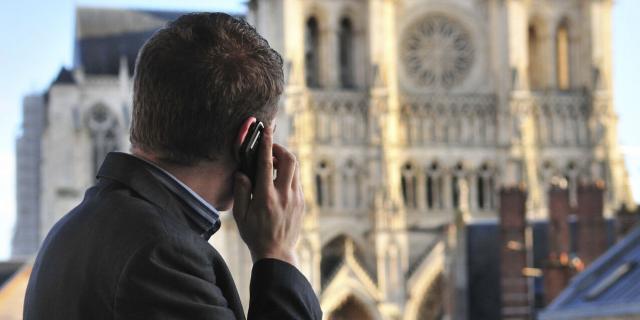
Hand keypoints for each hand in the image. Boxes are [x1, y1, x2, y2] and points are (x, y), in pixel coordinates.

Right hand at [232, 126, 303, 266]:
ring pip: (296, 168)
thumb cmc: (255, 235)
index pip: (267, 164)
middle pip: (289, 160)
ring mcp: (296, 198)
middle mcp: (284, 195)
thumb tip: (242, 172)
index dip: (267, 145)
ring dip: (286, 160)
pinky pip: (297, 180)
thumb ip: (241, 192)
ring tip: (273, 163)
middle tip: (270, 148)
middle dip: (280, 149)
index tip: (266, 131)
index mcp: (266, 197)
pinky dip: (289, 173)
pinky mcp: (302, 202)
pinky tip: (279, 179)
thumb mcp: (240, 215)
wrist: (277, 253)